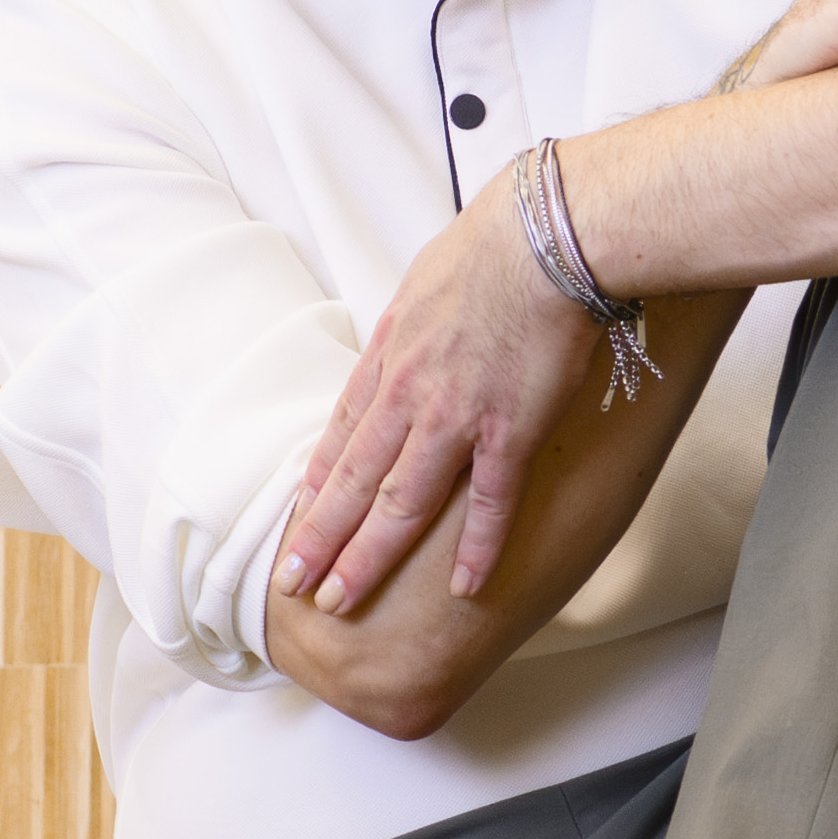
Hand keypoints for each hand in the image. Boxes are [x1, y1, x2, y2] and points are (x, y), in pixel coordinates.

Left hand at [283, 192, 618, 615]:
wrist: (543, 238)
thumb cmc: (492, 248)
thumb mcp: (424, 283)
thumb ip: (414, 325)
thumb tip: (413, 336)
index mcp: (389, 357)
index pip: (341, 435)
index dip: (317, 484)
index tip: (299, 520)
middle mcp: (408, 395)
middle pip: (354, 480)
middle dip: (320, 537)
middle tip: (294, 584)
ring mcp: (455, 418)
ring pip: (400, 502)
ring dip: (368, 556)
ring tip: (342, 600)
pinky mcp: (511, 431)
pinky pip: (489, 502)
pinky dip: (476, 548)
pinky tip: (465, 587)